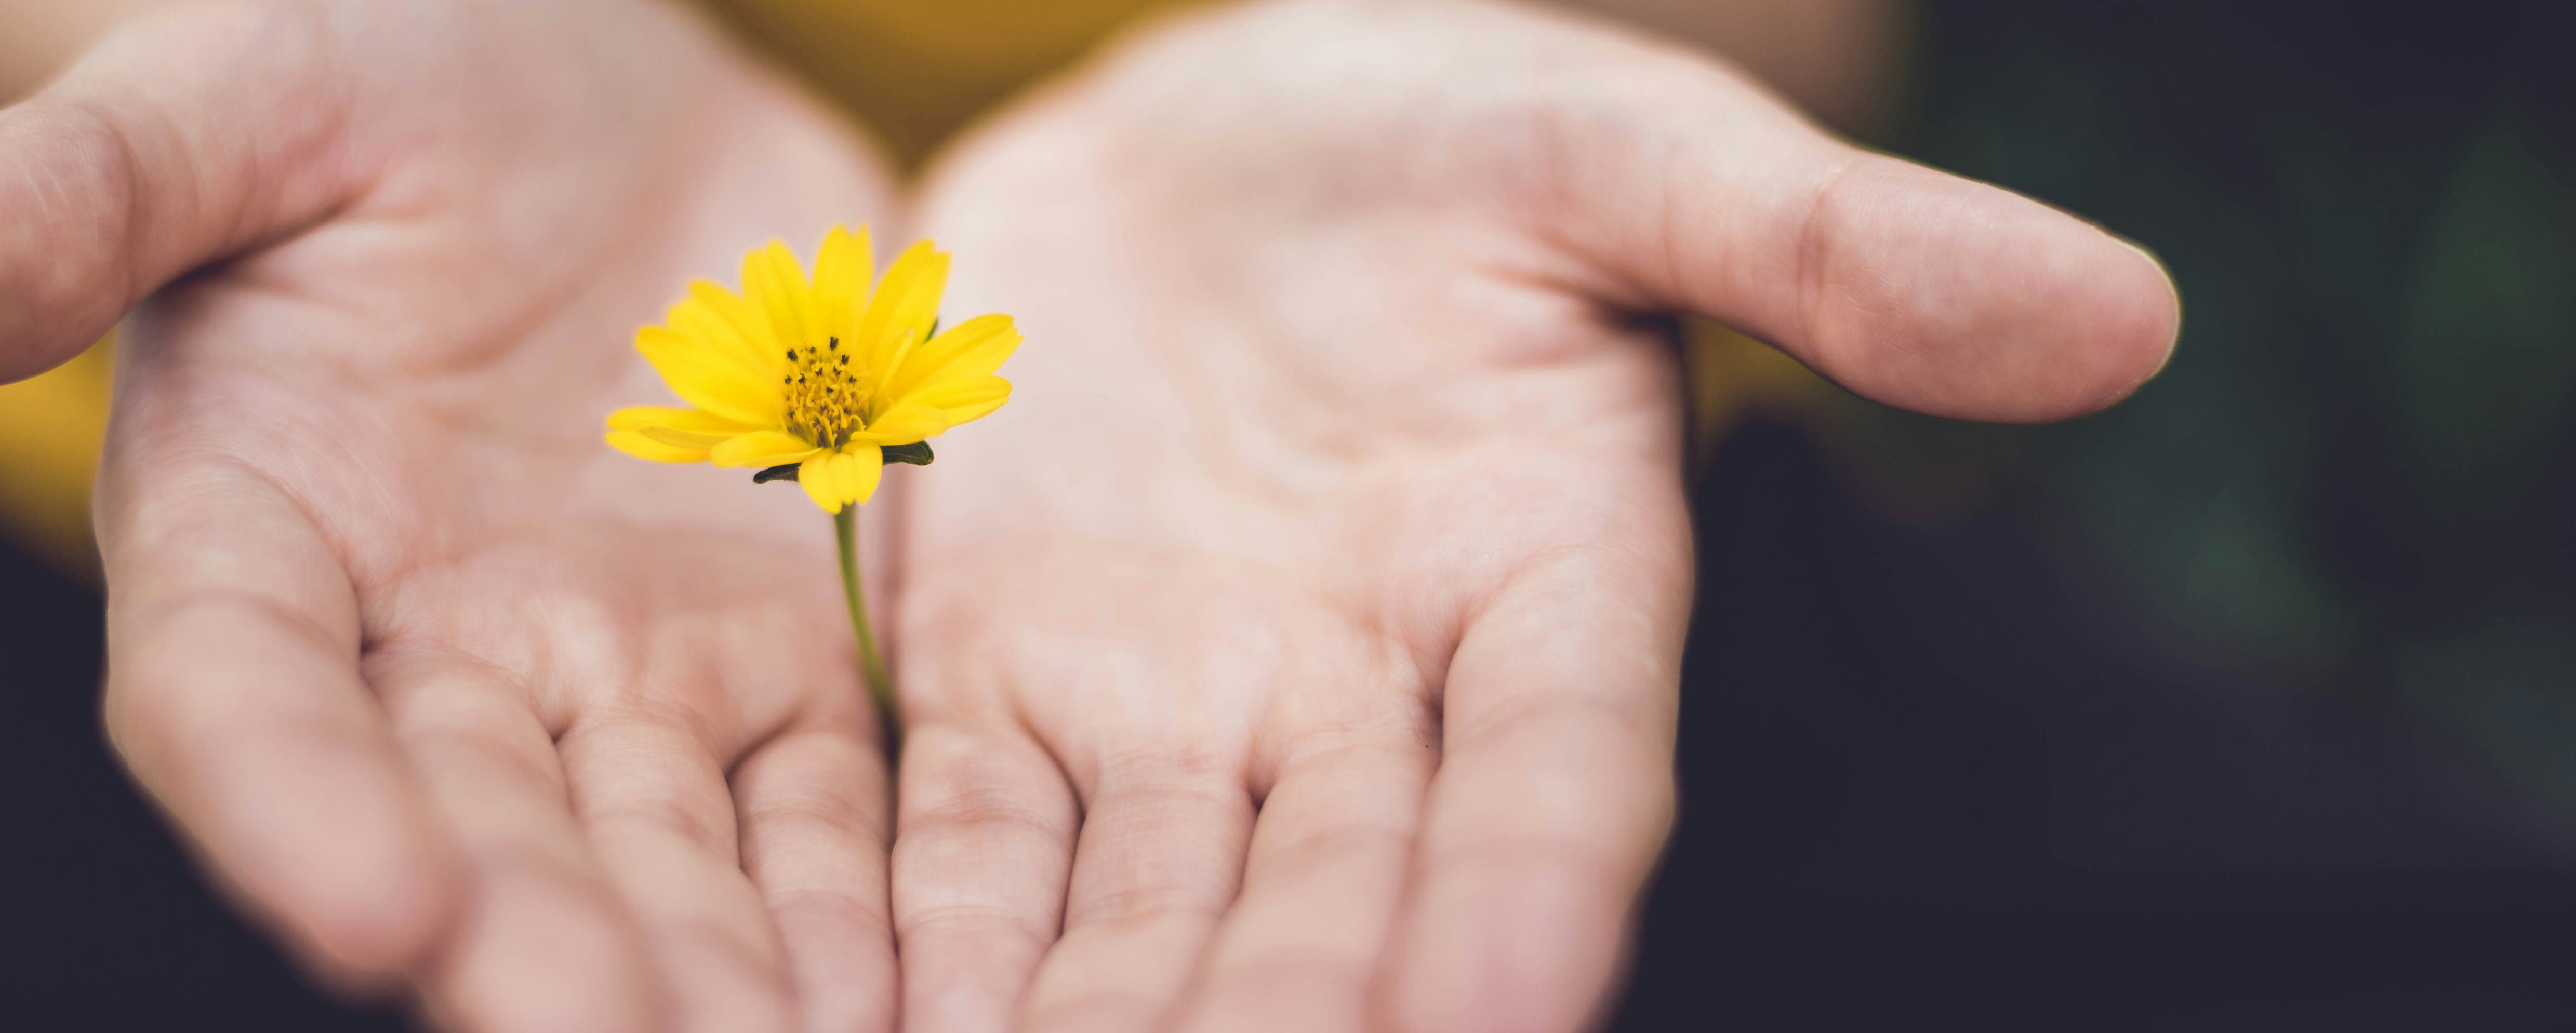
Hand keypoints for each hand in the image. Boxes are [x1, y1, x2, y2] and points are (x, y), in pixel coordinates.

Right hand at [0, 2, 900, 1027]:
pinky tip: (915, 996)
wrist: (579, 86)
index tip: (374, 916)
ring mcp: (608, 671)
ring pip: (658, 857)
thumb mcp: (234, 94)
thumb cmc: (368, 65)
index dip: (292, 811)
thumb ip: (78, 190)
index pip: (244, 697)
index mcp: (254, 528)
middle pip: (469, 829)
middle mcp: (423, 649)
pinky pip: (821, 804)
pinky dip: (861, 905)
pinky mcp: (771, 655)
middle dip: (538, 951)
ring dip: (712, 973)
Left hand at [887, 1, 2175, 1029]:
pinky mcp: (1000, 694)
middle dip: (1289, 1028)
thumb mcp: (1618, 147)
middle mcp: (1366, 703)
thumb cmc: (1436, 131)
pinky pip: (964, 851)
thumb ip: (1830, 249)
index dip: (1534, 907)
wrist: (1193, 141)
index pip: (1560, 782)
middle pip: (1338, 910)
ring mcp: (1175, 716)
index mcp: (1545, 585)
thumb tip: (2124, 314)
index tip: (1505, 1018)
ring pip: (1142, 927)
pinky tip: (883, 1032)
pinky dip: (929, 954)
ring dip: (1093, 1032)